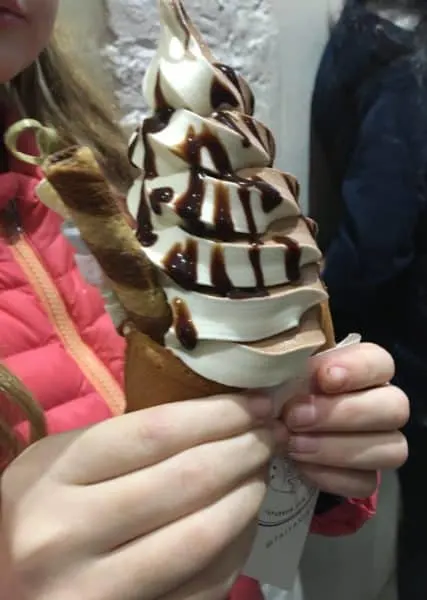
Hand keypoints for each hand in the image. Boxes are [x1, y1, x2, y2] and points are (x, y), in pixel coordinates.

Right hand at [2, 395, 283, 599]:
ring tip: (263, 470)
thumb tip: (212, 418)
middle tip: (270, 432)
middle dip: (244, 449)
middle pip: (185, 481)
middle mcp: (67, 537)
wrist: (6, 589)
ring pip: (202, 536)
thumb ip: (122, 440)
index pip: (154, 434)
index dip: (217, 414)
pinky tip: (244, 518)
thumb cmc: (38, 512)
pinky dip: (237, 545)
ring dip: (249, 495)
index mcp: (53, 480)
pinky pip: (205, 585)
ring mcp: (96, 593)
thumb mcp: (60, 462)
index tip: (254, 403)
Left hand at [282, 343, 408, 497]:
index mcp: (362, 370)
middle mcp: (381, 404)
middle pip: (395, 407)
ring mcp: (380, 444)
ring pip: (391, 449)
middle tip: (295, 417)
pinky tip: (301, 467)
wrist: (269, 433)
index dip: (358, 369)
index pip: (381, 361)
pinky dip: (332, 477)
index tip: (323, 377)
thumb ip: (287, 367)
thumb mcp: (278, 374)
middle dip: (342, 413)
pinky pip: (366, 483)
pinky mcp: (366, 477)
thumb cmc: (277, 393)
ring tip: (294, 445)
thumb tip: (276, 367)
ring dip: (338, 448)